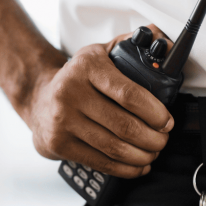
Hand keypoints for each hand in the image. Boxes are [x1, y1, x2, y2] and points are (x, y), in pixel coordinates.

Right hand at [26, 25, 173, 177]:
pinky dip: (125, 168)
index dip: (155, 112)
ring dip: (142, 155)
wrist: (39, 97)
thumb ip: (132, 44)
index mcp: (87, 67)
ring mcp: (62, 120)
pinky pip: (100, 162)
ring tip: (153, 151)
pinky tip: (138, 165)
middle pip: (125, 125)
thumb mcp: (103, 54)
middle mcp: (70, 92)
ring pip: (114, 147)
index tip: (167, 121)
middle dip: (153, 138)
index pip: (129, 94)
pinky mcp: (58, 144)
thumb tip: (161, 37)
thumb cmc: (80, 77)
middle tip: (163, 139)